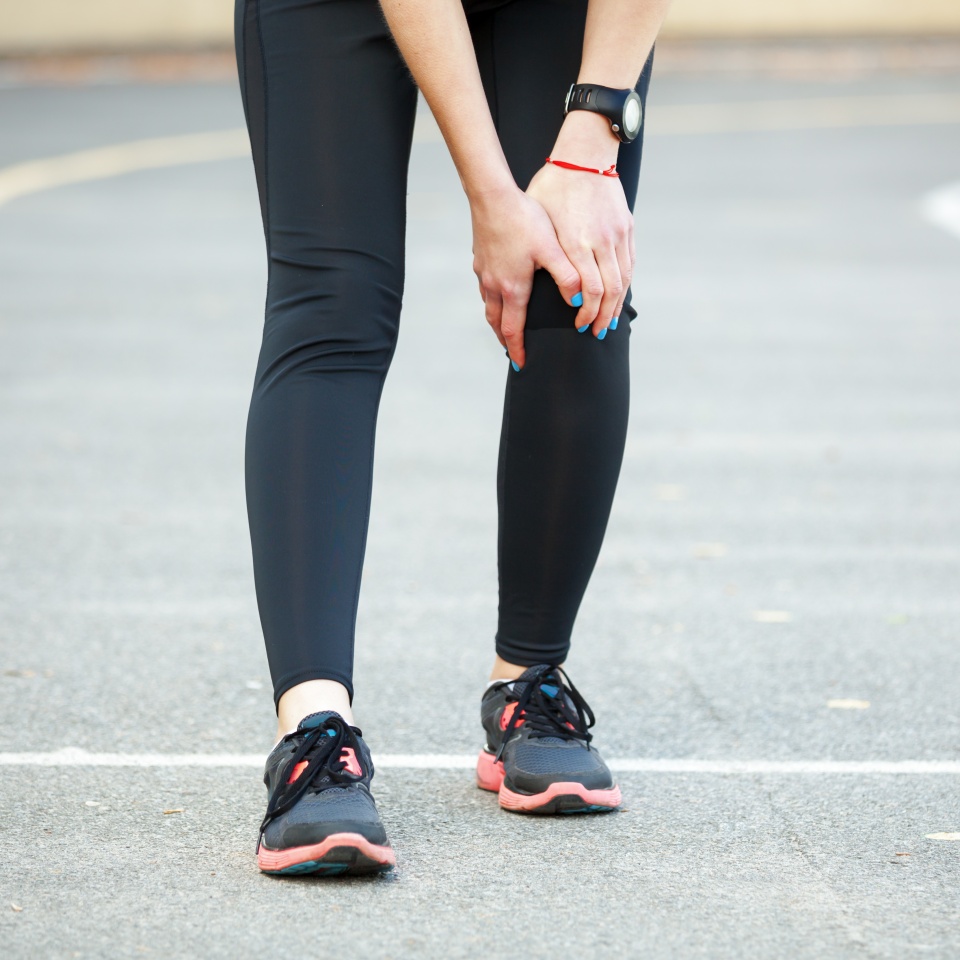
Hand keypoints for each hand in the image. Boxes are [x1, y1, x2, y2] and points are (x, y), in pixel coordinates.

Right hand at [471, 186, 581, 369]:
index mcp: (513, 288)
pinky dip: (493, 302)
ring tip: (507, 329)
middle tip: (514, 353)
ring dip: (498, 322)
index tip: (522, 364)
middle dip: (506, 341)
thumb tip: (579, 302)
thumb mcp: (552, 249)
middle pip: (497, 324)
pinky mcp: (480, 261)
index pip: (513, 330)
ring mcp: (484, 273)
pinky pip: (486, 290)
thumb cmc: (524, 220)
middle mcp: (494, 285)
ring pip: (489, 307)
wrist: (492, 196)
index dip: (518, 350)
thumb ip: (567, 276)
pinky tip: (501, 294)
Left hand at [525, 113, 634, 336]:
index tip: (578, 325)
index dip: (585, 312)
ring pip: (624, 280)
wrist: (584, 155)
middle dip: (602, 316)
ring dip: (616, 305)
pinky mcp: (627, 228)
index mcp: (577, 241)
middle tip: (595, 333)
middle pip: (609, 291)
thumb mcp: (540, 220)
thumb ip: (545, 252)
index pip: (588, 290)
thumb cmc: (554, 186)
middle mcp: (601, 241)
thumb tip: (538, 283)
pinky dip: (625, 285)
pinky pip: (630, 264)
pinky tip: (618, 298)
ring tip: (608, 323)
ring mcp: (618, 234)